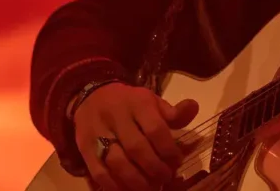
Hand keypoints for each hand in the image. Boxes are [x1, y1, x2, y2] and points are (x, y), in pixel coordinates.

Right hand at [73, 82, 198, 190]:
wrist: (91, 97)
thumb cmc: (129, 103)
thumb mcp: (151, 101)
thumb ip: (173, 111)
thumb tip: (194, 108)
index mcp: (138, 102)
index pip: (156, 129)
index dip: (168, 150)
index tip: (177, 162)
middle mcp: (117, 116)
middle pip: (137, 148)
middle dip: (154, 168)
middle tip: (165, 178)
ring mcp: (98, 133)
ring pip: (117, 163)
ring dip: (136, 181)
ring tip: (150, 188)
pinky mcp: (85, 149)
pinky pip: (99, 172)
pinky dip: (114, 186)